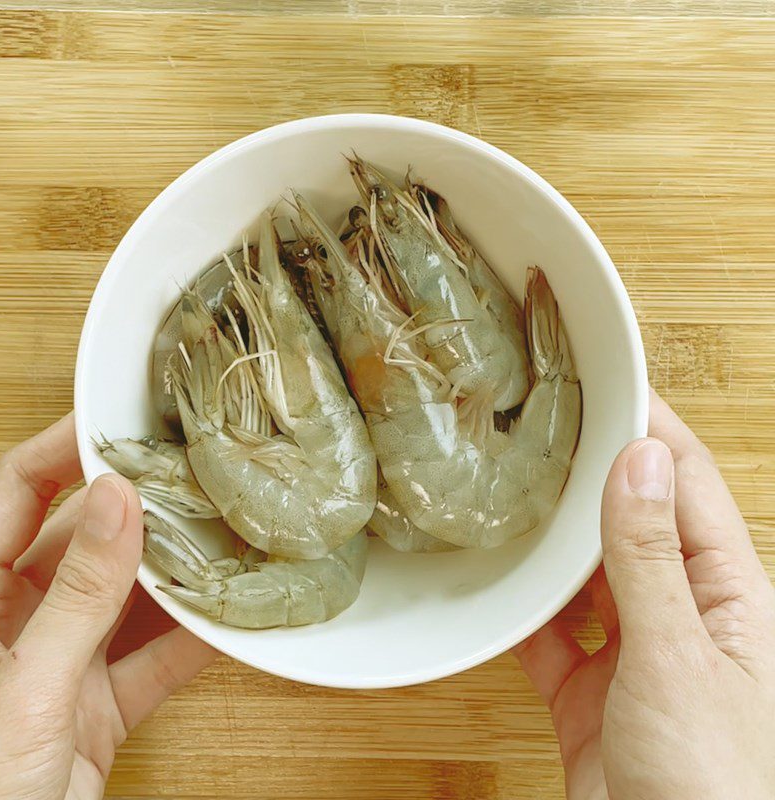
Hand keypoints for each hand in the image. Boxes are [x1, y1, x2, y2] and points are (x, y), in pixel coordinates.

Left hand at [0, 414, 216, 799]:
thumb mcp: (24, 690)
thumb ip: (77, 597)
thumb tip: (118, 503)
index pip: (18, 494)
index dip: (66, 451)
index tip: (121, 422)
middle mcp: (13, 622)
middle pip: (87, 540)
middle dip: (143, 512)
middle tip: (197, 480)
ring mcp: (60, 663)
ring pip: (128, 597)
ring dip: (177, 575)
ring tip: (227, 538)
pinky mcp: (98, 707)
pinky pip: (153, 658)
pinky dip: (193, 641)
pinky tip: (230, 618)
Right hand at [515, 390, 774, 799]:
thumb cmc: (717, 789)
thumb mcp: (679, 658)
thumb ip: (651, 560)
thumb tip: (639, 463)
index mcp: (733, 596)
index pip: (687, 485)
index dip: (651, 430)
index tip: (609, 383)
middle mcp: (686, 615)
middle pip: (634, 522)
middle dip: (594, 476)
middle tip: (546, 430)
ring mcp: (637, 652)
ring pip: (589, 573)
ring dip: (555, 541)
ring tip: (515, 492)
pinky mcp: (592, 691)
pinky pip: (552, 631)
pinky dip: (525, 609)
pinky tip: (499, 582)